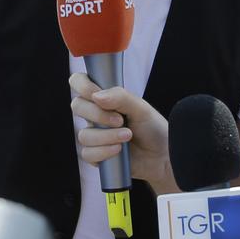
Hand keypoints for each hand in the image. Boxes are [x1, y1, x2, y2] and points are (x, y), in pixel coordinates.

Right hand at [69, 72, 175, 193]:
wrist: (162, 156)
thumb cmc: (152, 128)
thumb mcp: (141, 108)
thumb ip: (120, 97)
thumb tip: (97, 96)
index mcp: (105, 98)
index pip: (79, 82)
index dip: (83, 85)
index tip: (96, 94)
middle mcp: (96, 115)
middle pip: (77, 106)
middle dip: (97, 114)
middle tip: (120, 120)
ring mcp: (95, 135)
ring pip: (84, 134)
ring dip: (106, 136)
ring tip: (127, 136)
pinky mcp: (96, 156)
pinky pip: (88, 154)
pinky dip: (104, 152)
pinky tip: (119, 150)